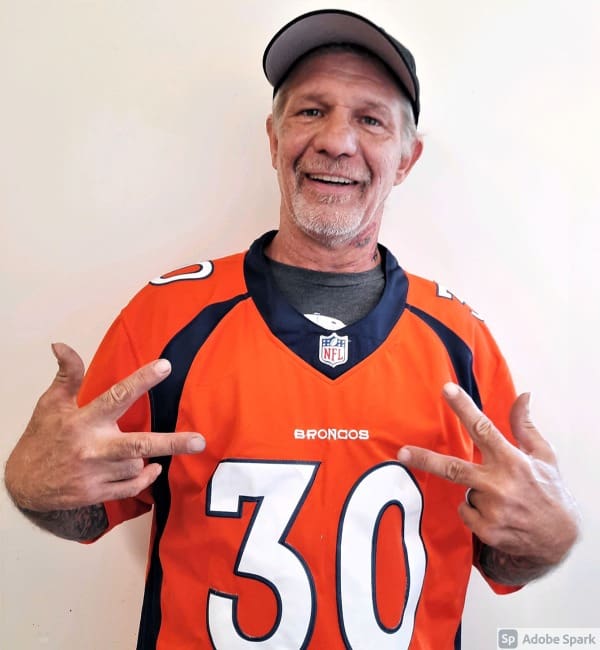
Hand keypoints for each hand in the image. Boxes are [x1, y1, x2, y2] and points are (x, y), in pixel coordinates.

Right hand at [5, 343, 205, 511]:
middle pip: (139, 444)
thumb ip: (67, 375)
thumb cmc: (41, 439)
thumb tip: (62, 345)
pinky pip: (132, 487)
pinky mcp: (96, 494)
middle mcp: (92, 448)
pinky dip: (144, 478)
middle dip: (173, 443)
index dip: (142, 380)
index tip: (165, 366)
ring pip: (137, 464)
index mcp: (83, 421)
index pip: (117, 395)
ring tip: (135, 450)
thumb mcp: (51, 404)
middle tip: (200, 441)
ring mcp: (95, 474)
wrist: (23, 484)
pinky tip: (150, 468)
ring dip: (145, 457)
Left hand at [397, 383, 578, 566]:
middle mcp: (500, 484)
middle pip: (453, 468)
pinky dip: (474, 510)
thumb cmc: (550, 491)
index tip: (447, 389)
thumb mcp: (544, 455)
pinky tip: (496, 513)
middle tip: (402, 453)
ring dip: (475, 490)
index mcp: (513, 460)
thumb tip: (523, 396)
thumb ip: (525, 426)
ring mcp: (493, 509)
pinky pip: (464, 511)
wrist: (560, 539)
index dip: (463, 407)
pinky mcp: (487, 530)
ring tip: (500, 497)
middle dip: (424, 459)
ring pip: (463, 491)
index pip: (483, 428)